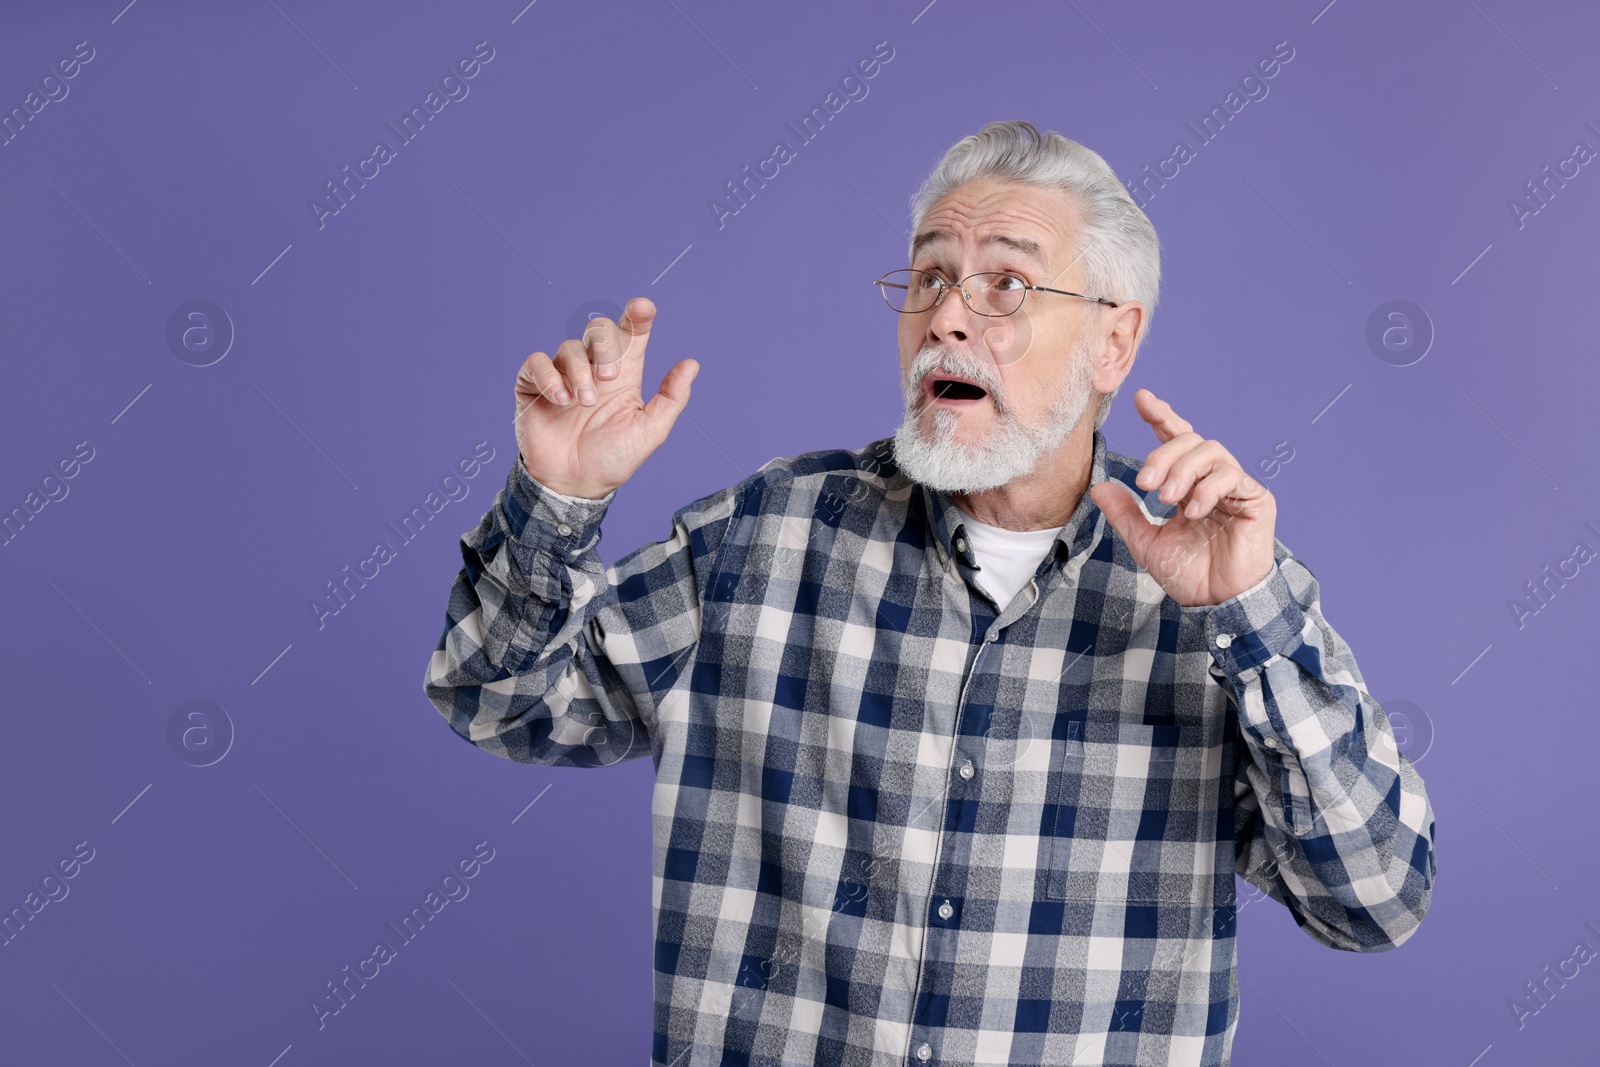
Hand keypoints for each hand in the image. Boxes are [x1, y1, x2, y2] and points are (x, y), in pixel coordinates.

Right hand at [513, 297, 698, 498]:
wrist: (573, 485)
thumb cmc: (613, 459)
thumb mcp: (650, 432)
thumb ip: (672, 398)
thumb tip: (692, 364)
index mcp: (624, 375)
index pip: (632, 335)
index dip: (638, 316)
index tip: (644, 307)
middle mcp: (593, 369)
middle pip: (599, 329)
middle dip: (606, 345)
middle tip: (610, 377)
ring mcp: (563, 375)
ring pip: (570, 347)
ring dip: (579, 372)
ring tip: (583, 403)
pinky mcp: (534, 386)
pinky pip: (537, 362)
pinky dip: (549, 377)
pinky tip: (560, 400)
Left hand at [1088, 388, 1275, 606]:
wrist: (1216, 602)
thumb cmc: (1187, 574)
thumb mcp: (1145, 542)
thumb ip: (1124, 513)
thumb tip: (1099, 487)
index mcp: (1188, 484)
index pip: (1177, 440)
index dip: (1161, 416)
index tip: (1141, 398)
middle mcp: (1213, 479)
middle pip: (1190, 440)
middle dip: (1163, 454)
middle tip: (1145, 483)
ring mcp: (1236, 487)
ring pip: (1211, 451)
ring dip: (1183, 470)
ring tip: (1166, 499)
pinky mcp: (1256, 499)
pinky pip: (1233, 476)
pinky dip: (1208, 488)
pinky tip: (1193, 511)